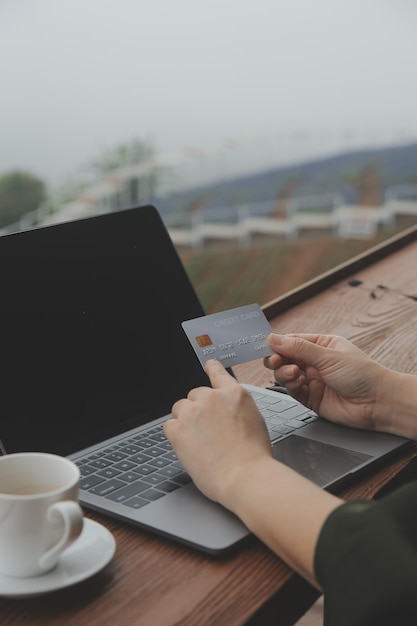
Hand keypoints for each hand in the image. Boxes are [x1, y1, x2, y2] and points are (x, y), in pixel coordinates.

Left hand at [164, 360, 271, 507]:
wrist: (245, 477)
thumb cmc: (254, 457)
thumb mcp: (255, 421)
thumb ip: (237, 408)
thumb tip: (225, 410)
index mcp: (234, 393)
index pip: (218, 373)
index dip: (212, 368)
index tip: (208, 364)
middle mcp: (212, 397)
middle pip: (196, 395)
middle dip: (199, 410)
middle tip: (208, 432)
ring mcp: (193, 411)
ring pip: (181, 408)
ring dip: (186, 421)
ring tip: (201, 442)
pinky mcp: (177, 428)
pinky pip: (170, 425)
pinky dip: (177, 436)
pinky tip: (191, 448)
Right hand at [264, 333, 393, 430]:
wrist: (377, 403)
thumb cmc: (362, 374)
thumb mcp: (328, 356)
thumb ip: (298, 349)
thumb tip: (274, 338)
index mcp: (321, 345)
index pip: (292, 341)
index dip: (277, 343)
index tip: (264, 345)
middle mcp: (315, 362)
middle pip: (285, 358)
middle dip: (277, 359)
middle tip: (274, 361)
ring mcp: (313, 380)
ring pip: (285, 374)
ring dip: (283, 373)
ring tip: (292, 373)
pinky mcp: (311, 398)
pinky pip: (293, 390)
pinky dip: (291, 386)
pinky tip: (298, 383)